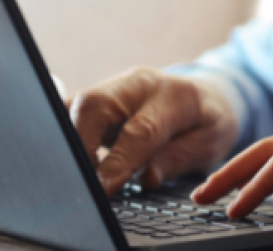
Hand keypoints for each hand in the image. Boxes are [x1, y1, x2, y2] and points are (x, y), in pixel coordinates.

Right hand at [69, 68, 237, 195]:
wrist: (204, 97)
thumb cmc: (206, 123)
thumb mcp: (209, 144)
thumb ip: (177, 159)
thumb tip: (147, 177)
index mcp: (175, 95)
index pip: (141, 129)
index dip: (119, 161)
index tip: (103, 188)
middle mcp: (139, 84)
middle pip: (95, 105)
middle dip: (81, 145)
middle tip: (82, 182)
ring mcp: (114, 87)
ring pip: (75, 106)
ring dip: (68, 141)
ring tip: (74, 175)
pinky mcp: (95, 98)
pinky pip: (68, 112)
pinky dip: (63, 136)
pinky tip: (68, 160)